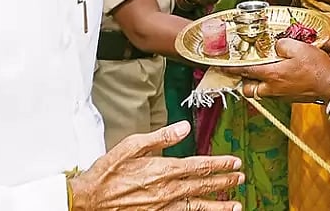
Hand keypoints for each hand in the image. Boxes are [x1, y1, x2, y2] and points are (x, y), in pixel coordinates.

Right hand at [69, 121, 243, 210]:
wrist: (89, 200)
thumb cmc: (107, 171)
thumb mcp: (131, 145)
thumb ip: (161, 137)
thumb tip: (184, 127)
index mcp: (162, 170)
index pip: (199, 166)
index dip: (220, 164)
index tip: (235, 162)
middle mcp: (167, 190)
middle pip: (203, 186)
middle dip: (224, 182)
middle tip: (240, 178)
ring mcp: (163, 207)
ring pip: (198, 207)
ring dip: (219, 206)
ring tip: (236, 206)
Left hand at [226, 39, 329, 102]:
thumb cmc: (316, 68)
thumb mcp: (298, 47)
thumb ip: (282, 44)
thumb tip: (276, 46)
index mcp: (272, 74)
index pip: (245, 71)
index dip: (232, 68)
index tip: (222, 67)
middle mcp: (272, 88)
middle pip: (248, 89)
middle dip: (243, 81)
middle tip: (243, 72)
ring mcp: (281, 95)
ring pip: (260, 93)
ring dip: (257, 85)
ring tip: (260, 74)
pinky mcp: (289, 98)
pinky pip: (273, 94)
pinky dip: (270, 87)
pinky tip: (278, 77)